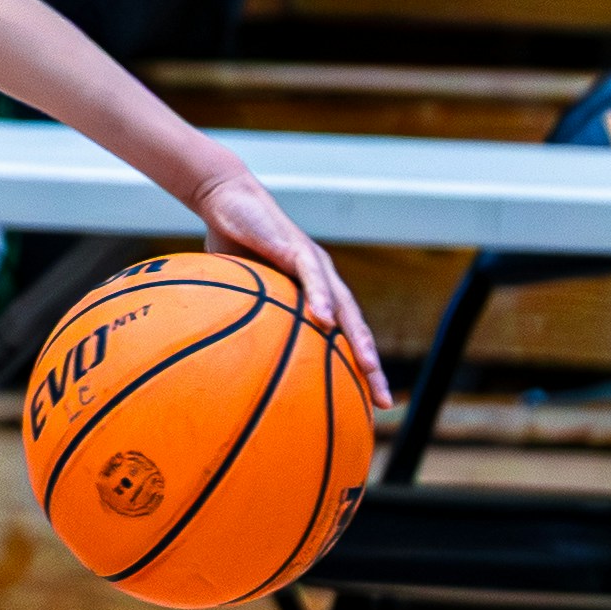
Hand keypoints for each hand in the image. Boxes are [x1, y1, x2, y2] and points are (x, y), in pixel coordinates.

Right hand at [189, 167, 389, 417]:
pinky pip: (313, 277)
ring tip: (369, 366)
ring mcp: (316, 266)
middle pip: (356, 331)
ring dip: (358, 338)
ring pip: (346, 308)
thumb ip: (247, 322)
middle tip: (383, 402)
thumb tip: (227, 365)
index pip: (343, 341)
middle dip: (371, 367)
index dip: (357, 373)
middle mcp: (324, 284)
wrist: (228, 201)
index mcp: (316, 297)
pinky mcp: (298, 249)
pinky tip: (325, 321)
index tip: (368, 408)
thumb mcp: (243, 295)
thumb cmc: (233, 249)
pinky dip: (321, 299)